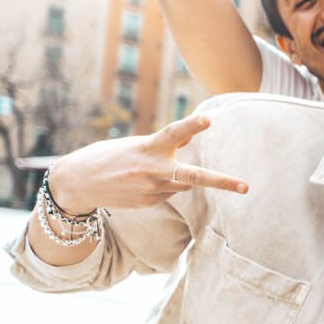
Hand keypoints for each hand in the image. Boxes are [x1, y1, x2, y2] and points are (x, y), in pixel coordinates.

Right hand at [48, 115, 247, 213]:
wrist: (77, 183)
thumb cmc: (110, 157)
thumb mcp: (136, 144)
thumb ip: (164, 144)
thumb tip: (189, 141)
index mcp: (148, 148)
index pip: (174, 133)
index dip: (192, 126)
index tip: (208, 120)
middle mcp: (153, 170)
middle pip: (194, 176)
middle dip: (222, 182)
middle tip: (246, 187)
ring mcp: (151, 190)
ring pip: (181, 184)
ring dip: (174, 177)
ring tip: (144, 173)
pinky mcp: (148, 203)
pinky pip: (167, 193)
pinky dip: (162, 187)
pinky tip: (139, 184)